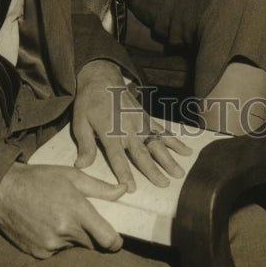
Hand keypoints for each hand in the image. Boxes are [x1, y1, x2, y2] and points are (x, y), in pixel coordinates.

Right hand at [0, 161, 125, 257]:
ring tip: (59, 215)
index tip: (116, 238)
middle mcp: (65, 232)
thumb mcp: (72, 175)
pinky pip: (57, 250)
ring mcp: (51, 245)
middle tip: (82, 217)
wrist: (4, 192)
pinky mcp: (39, 253)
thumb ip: (101, 187)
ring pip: (74, 246)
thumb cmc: (40, 179)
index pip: (107, 239)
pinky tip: (47, 223)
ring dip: (74, 236)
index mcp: (76, 211)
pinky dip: (57, 241)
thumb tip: (124, 190)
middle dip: (93, 234)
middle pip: (92, 243)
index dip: (115, 241)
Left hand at [72, 60, 191, 192]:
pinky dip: (174, 141)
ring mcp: (140, 122)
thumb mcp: (79, 123)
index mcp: (110, 132)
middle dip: (153, 170)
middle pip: (142, 153)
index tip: (131, 188)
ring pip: (156, 143)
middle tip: (164, 184)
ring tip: (179, 172)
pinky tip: (186, 150)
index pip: (117, 157)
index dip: (124, 172)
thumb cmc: (89, 102)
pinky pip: (162, 131)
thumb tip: (81, 166)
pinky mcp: (147, 117)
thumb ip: (85, 145)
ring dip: (168, 158)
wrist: (102, 78)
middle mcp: (128, 128)